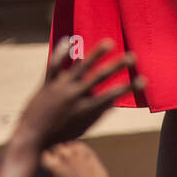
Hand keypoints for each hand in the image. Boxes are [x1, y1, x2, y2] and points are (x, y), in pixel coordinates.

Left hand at [15, 39, 143, 151]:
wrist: (32, 136)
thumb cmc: (60, 134)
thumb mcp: (83, 128)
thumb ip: (98, 114)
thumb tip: (114, 101)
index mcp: (85, 109)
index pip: (112, 96)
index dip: (129, 88)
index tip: (144, 80)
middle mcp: (74, 96)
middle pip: (100, 77)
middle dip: (118, 66)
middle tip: (132, 57)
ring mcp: (60, 88)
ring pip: (80, 66)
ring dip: (96, 54)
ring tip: (109, 43)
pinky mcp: (47, 83)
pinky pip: (55, 64)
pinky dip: (62, 52)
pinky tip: (69, 40)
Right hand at [40, 140, 113, 176]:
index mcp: (52, 165)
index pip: (45, 155)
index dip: (47, 160)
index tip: (50, 164)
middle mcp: (63, 156)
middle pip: (56, 147)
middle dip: (57, 154)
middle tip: (60, 161)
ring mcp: (76, 152)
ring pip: (68, 144)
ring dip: (67, 150)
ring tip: (70, 158)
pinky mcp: (88, 152)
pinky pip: (79, 145)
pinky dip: (77, 149)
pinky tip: (79, 156)